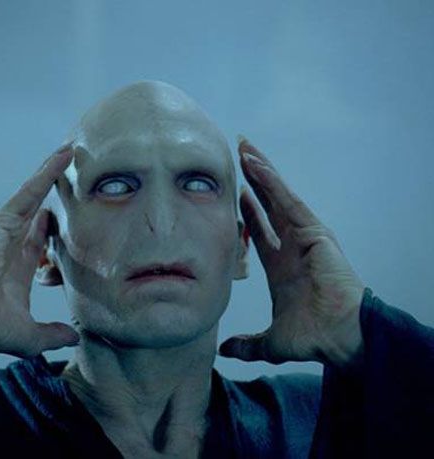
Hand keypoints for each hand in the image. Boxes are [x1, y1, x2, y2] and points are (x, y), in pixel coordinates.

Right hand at [0, 144, 79, 363]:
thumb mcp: (30, 335)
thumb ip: (53, 334)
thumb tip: (74, 337)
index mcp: (16, 267)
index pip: (38, 240)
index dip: (51, 227)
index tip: (66, 215)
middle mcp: (9, 245)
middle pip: (35, 210)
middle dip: (51, 191)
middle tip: (70, 169)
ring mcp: (3, 232)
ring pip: (32, 196)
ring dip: (49, 173)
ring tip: (68, 152)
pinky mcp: (0, 224)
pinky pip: (27, 195)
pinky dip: (43, 176)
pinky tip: (61, 160)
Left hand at [218, 137, 365, 369]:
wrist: (340, 337)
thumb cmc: (314, 338)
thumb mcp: (271, 341)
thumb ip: (247, 343)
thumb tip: (224, 351)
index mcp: (281, 266)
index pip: (260, 231)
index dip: (247, 213)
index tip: (235, 195)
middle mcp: (292, 246)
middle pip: (268, 206)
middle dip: (253, 182)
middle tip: (236, 159)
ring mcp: (304, 236)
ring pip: (277, 196)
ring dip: (259, 171)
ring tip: (243, 148)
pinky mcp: (313, 230)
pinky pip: (287, 199)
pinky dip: (270, 180)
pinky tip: (254, 162)